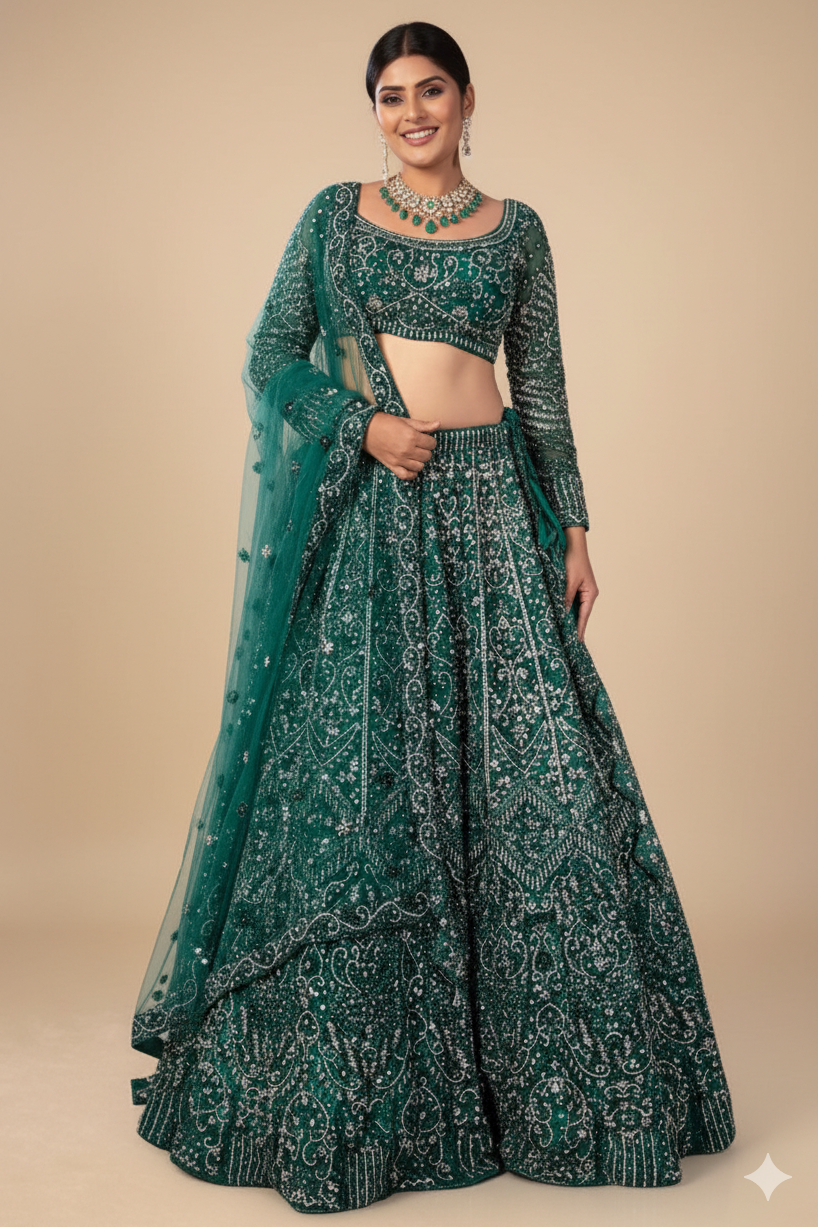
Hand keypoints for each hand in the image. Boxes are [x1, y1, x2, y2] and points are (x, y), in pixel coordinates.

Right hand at [362, 412, 439, 479]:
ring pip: (420, 466)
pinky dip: (411, 474)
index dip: (430, 441)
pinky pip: (406, 476)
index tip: (425, 438)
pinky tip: (411, 467)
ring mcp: (399, 460)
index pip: (432, 443)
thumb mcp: (405, 421)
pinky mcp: (392, 466)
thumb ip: (423, 425)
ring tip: (414, 455)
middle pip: (427, 456)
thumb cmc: (385, 422)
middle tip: (419, 445)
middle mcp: (407, 450)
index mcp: (412, 436)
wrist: (366, 429)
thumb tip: (438, 424)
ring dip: (419, 461)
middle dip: (426, 450)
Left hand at [563, 527, 598, 643]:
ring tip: (560, 633)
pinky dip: (563, 607)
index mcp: (590, 594)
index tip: (575, 644)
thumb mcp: (568, 581)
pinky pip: (568, 600)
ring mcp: (581, 590)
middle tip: (565, 642)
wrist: (571, 541)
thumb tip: (561, 615)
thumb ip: (565, 598)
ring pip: (573, 608)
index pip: (583, 617)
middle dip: (572, 627)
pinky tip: (556, 615)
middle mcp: (587, 594)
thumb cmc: (572, 559)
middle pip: (579, 615)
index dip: (578, 631)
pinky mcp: (573, 585)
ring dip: (566, 618)